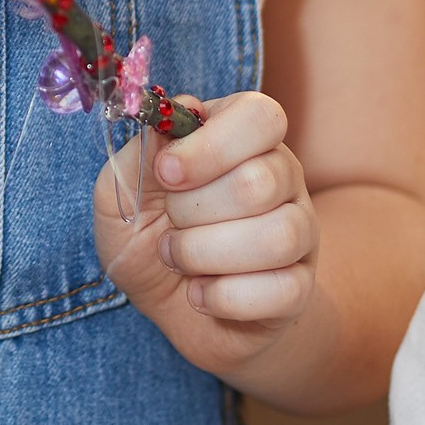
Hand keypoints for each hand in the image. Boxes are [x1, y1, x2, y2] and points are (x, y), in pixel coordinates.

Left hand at [93, 91, 316, 376]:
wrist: (172, 308)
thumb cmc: (148, 237)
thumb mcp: (123, 193)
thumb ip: (139, 153)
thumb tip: (167, 121)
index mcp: (241, 137)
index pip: (259, 116)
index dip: (210, 146)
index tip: (165, 173)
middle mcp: (281, 175)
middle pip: (260, 181)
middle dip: (193, 211)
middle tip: (170, 223)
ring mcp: (300, 230)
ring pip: (277, 237)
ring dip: (204, 254)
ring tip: (178, 258)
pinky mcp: (301, 285)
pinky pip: (282, 290)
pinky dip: (223, 296)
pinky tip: (199, 293)